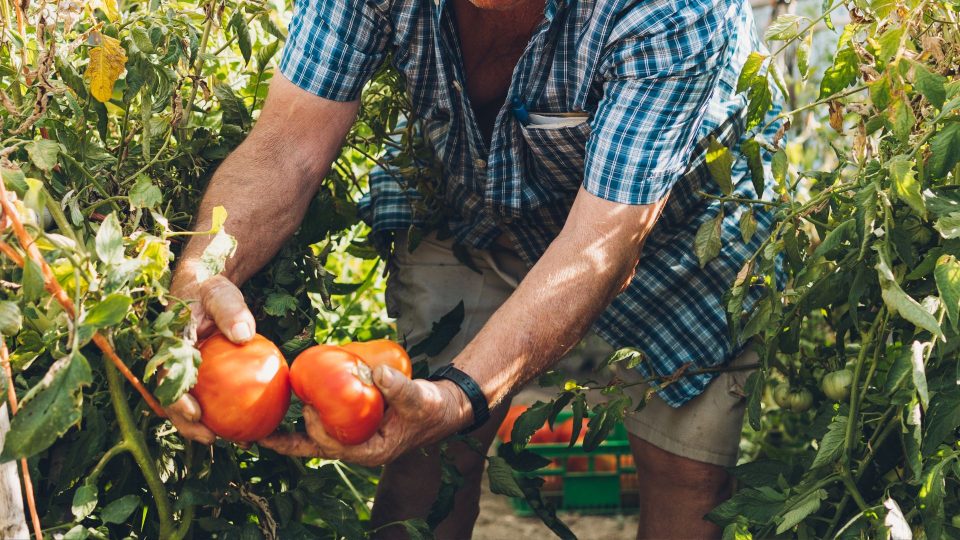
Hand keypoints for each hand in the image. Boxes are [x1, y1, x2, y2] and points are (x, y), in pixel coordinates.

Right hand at [163, 271, 257, 443]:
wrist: (206, 294)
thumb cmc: (212, 293)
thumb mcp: (221, 294)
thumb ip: (231, 311)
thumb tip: (244, 335)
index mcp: (168, 347)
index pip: (167, 378)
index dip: (176, 400)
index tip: (195, 413)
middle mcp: (170, 365)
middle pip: (173, 402)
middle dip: (188, 426)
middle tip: (212, 438)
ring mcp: (182, 375)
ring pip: (189, 407)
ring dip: (206, 427)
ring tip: (236, 440)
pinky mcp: (198, 380)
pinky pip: (210, 399)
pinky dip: (225, 414)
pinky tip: (250, 426)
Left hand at [258, 366, 471, 465]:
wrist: (442, 407)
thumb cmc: (432, 407)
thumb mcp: (419, 398)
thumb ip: (400, 388)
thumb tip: (376, 373)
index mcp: (370, 452)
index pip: (333, 447)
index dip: (316, 430)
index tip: (308, 407)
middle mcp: (356, 449)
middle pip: (313, 448)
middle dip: (286, 440)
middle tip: (262, 424)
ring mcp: (352, 438)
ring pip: (312, 439)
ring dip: (286, 433)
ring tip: (256, 426)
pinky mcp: (351, 424)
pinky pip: (322, 423)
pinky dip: (303, 416)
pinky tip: (286, 403)